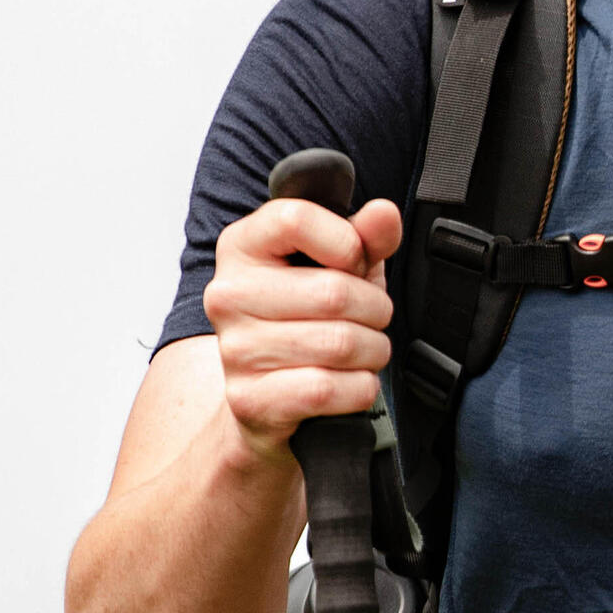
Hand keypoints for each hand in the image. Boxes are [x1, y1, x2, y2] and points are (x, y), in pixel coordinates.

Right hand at [199, 188, 403, 466]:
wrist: (268, 398)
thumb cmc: (306, 321)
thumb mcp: (340, 268)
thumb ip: (365, 237)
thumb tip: (384, 214)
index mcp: (242, 246)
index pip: (295, 219)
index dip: (346, 242)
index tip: (355, 262)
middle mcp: (228, 294)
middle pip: (333, 292)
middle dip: (375, 310)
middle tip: (369, 319)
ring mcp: (235, 349)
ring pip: (340, 344)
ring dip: (372, 352)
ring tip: (360, 351)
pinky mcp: (249, 398)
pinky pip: (328, 389)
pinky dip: (358, 388)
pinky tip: (347, 382)